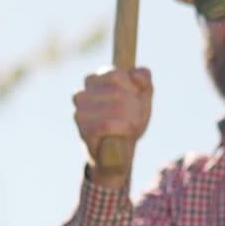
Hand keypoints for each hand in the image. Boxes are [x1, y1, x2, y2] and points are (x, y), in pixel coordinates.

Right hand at [73, 67, 152, 184]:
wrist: (118, 151)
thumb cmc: (129, 119)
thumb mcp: (142, 96)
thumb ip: (144, 79)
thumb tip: (136, 76)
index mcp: (95, 79)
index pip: (116, 74)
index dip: (132, 87)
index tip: (136, 97)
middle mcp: (82, 94)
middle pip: (118, 92)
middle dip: (134, 106)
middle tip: (137, 116)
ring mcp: (80, 112)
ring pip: (115, 108)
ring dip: (131, 118)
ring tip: (132, 125)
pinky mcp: (83, 130)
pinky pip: (107, 125)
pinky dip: (123, 129)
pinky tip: (127, 132)